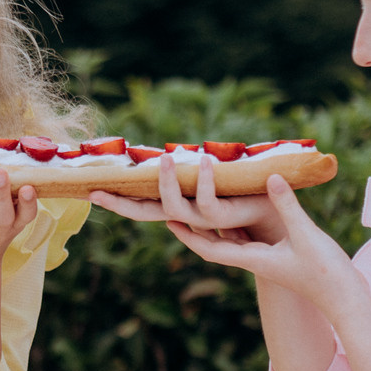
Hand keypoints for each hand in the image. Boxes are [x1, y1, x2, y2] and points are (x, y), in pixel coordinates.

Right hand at [90, 153, 285, 240]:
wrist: (278, 209)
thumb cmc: (246, 189)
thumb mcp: (213, 174)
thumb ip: (192, 168)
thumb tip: (170, 150)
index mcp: (180, 204)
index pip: (142, 204)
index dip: (118, 200)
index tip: (91, 190)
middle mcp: (186, 215)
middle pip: (145, 213)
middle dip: (121, 203)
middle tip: (97, 189)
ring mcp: (203, 220)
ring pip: (172, 209)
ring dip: (167, 182)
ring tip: (165, 157)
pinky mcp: (223, 218)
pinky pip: (206, 203)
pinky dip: (204, 180)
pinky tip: (203, 159)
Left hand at [164, 173, 361, 310]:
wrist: (344, 297)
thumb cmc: (326, 271)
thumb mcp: (305, 233)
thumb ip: (287, 205)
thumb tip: (270, 177)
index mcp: (254, 259)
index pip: (211, 248)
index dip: (189, 236)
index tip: (168, 221)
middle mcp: (255, 260)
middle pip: (214, 244)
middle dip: (193, 228)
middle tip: (173, 209)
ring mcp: (266, 259)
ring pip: (231, 240)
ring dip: (213, 224)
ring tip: (198, 202)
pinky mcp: (278, 255)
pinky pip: (249, 238)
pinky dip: (237, 224)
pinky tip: (237, 208)